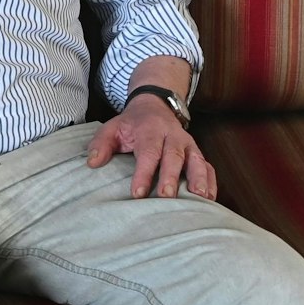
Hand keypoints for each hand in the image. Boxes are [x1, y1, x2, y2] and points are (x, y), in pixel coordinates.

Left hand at [86, 95, 217, 199]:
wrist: (155, 105)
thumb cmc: (131, 124)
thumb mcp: (112, 128)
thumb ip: (101, 144)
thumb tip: (92, 163)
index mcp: (150, 131)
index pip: (148, 153)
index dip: (143, 173)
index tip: (138, 194)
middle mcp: (173, 137)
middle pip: (174, 157)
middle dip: (171, 177)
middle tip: (167, 197)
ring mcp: (188, 145)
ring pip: (197, 161)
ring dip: (199, 179)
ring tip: (200, 198)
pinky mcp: (197, 153)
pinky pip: (209, 166)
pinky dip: (211, 182)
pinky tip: (210, 199)